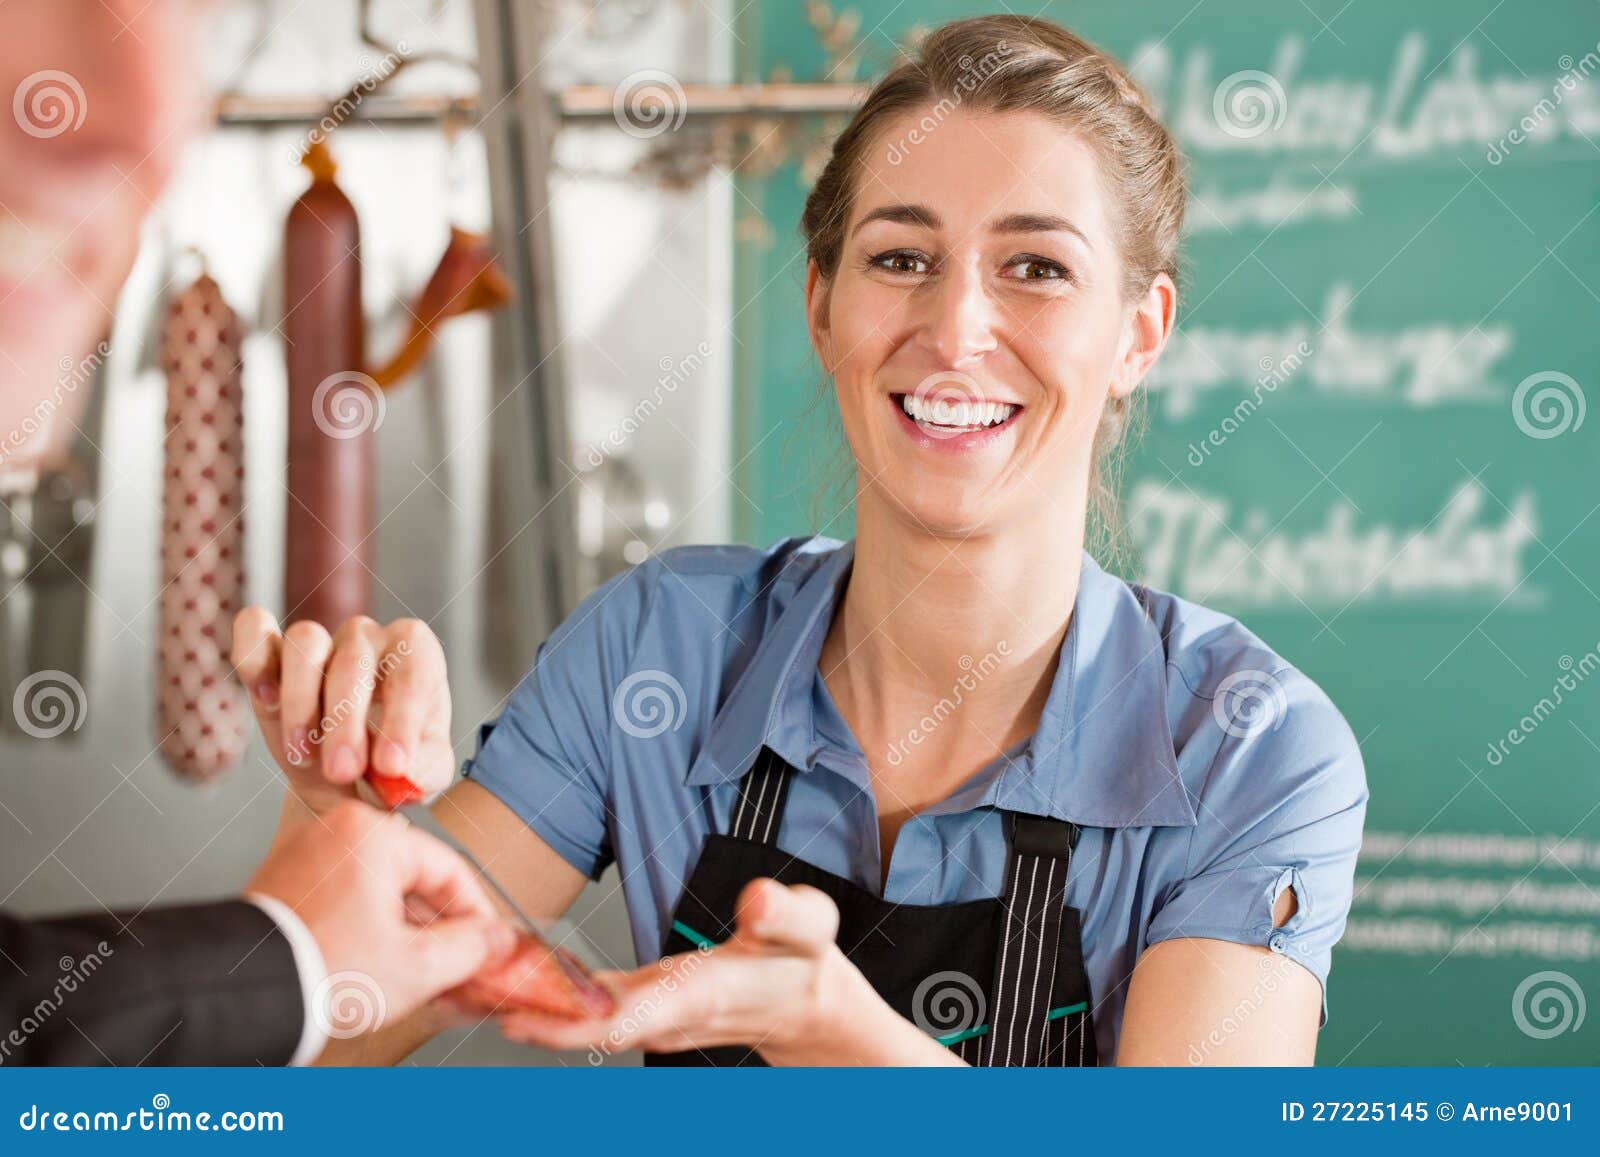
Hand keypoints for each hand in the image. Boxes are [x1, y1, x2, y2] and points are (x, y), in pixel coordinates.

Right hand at [231, 610, 453, 817]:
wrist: (345, 779)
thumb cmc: (391, 764)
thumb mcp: (422, 775)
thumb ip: (423, 771)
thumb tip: (403, 771)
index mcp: (417, 656)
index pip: (413, 673)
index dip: (403, 719)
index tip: (392, 766)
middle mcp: (369, 638)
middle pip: (355, 661)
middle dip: (346, 723)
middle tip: (343, 771)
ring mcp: (320, 639)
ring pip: (307, 641)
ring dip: (300, 700)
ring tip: (302, 752)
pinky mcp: (272, 649)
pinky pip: (256, 628)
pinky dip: (253, 655)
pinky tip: (264, 697)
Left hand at [247, 801, 516, 1054]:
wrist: (240, 995)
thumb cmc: (320, 972)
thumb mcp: (417, 966)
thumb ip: (471, 947)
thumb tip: (498, 938)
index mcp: (373, 835)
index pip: (451, 870)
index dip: (478, 916)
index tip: (490, 946)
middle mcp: (336, 831)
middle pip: (413, 879)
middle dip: (439, 930)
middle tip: (456, 967)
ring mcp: (305, 853)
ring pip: (378, 890)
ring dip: (404, 931)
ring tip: (418, 975)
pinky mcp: (284, 881)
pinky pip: (344, 897)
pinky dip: (367, 927)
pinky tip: (379, 965)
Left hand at [496, 879, 956, 1064]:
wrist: (808, 1004)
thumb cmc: (804, 965)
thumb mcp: (811, 928)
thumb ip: (787, 915)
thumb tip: (759, 900)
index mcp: (695, 995)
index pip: (626, 1017)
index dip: (570, 1020)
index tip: (518, 1013)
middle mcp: (664, 1013)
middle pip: (582, 1027)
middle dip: (523, 1015)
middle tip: (462, 992)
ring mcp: (651, 1014)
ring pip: (577, 1019)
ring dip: (527, 1005)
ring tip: (466, 980)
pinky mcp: (644, 1004)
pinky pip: (587, 1006)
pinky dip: (550, 995)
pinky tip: (515, 975)